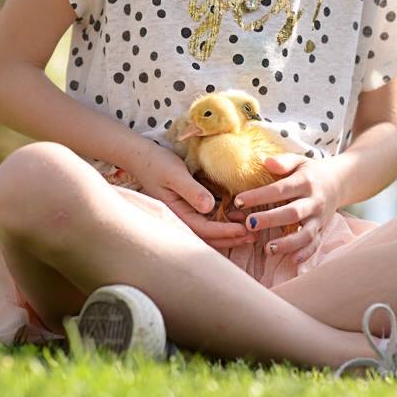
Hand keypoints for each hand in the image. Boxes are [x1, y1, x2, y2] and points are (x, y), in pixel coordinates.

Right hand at [119, 139, 256, 249]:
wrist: (142, 157)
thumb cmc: (157, 163)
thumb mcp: (175, 174)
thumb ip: (191, 190)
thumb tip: (209, 207)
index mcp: (176, 214)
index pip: (204, 229)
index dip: (225, 232)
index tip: (244, 229)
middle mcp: (181, 219)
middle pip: (208, 238)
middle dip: (231, 239)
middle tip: (253, 236)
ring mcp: (185, 215)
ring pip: (209, 232)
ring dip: (229, 234)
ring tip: (250, 232)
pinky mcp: (189, 208)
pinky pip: (207, 222)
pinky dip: (223, 223)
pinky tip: (237, 218)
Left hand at [232, 152, 342, 262]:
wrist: (341, 181)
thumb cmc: (311, 172)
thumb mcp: (299, 161)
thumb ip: (283, 162)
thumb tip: (265, 161)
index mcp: (305, 182)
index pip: (280, 189)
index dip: (259, 196)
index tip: (238, 200)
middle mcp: (313, 201)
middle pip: (293, 213)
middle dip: (271, 219)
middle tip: (249, 223)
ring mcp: (319, 218)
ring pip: (305, 234)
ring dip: (288, 243)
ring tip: (268, 249)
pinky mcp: (322, 229)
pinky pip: (315, 244)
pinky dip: (306, 254)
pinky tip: (292, 260)